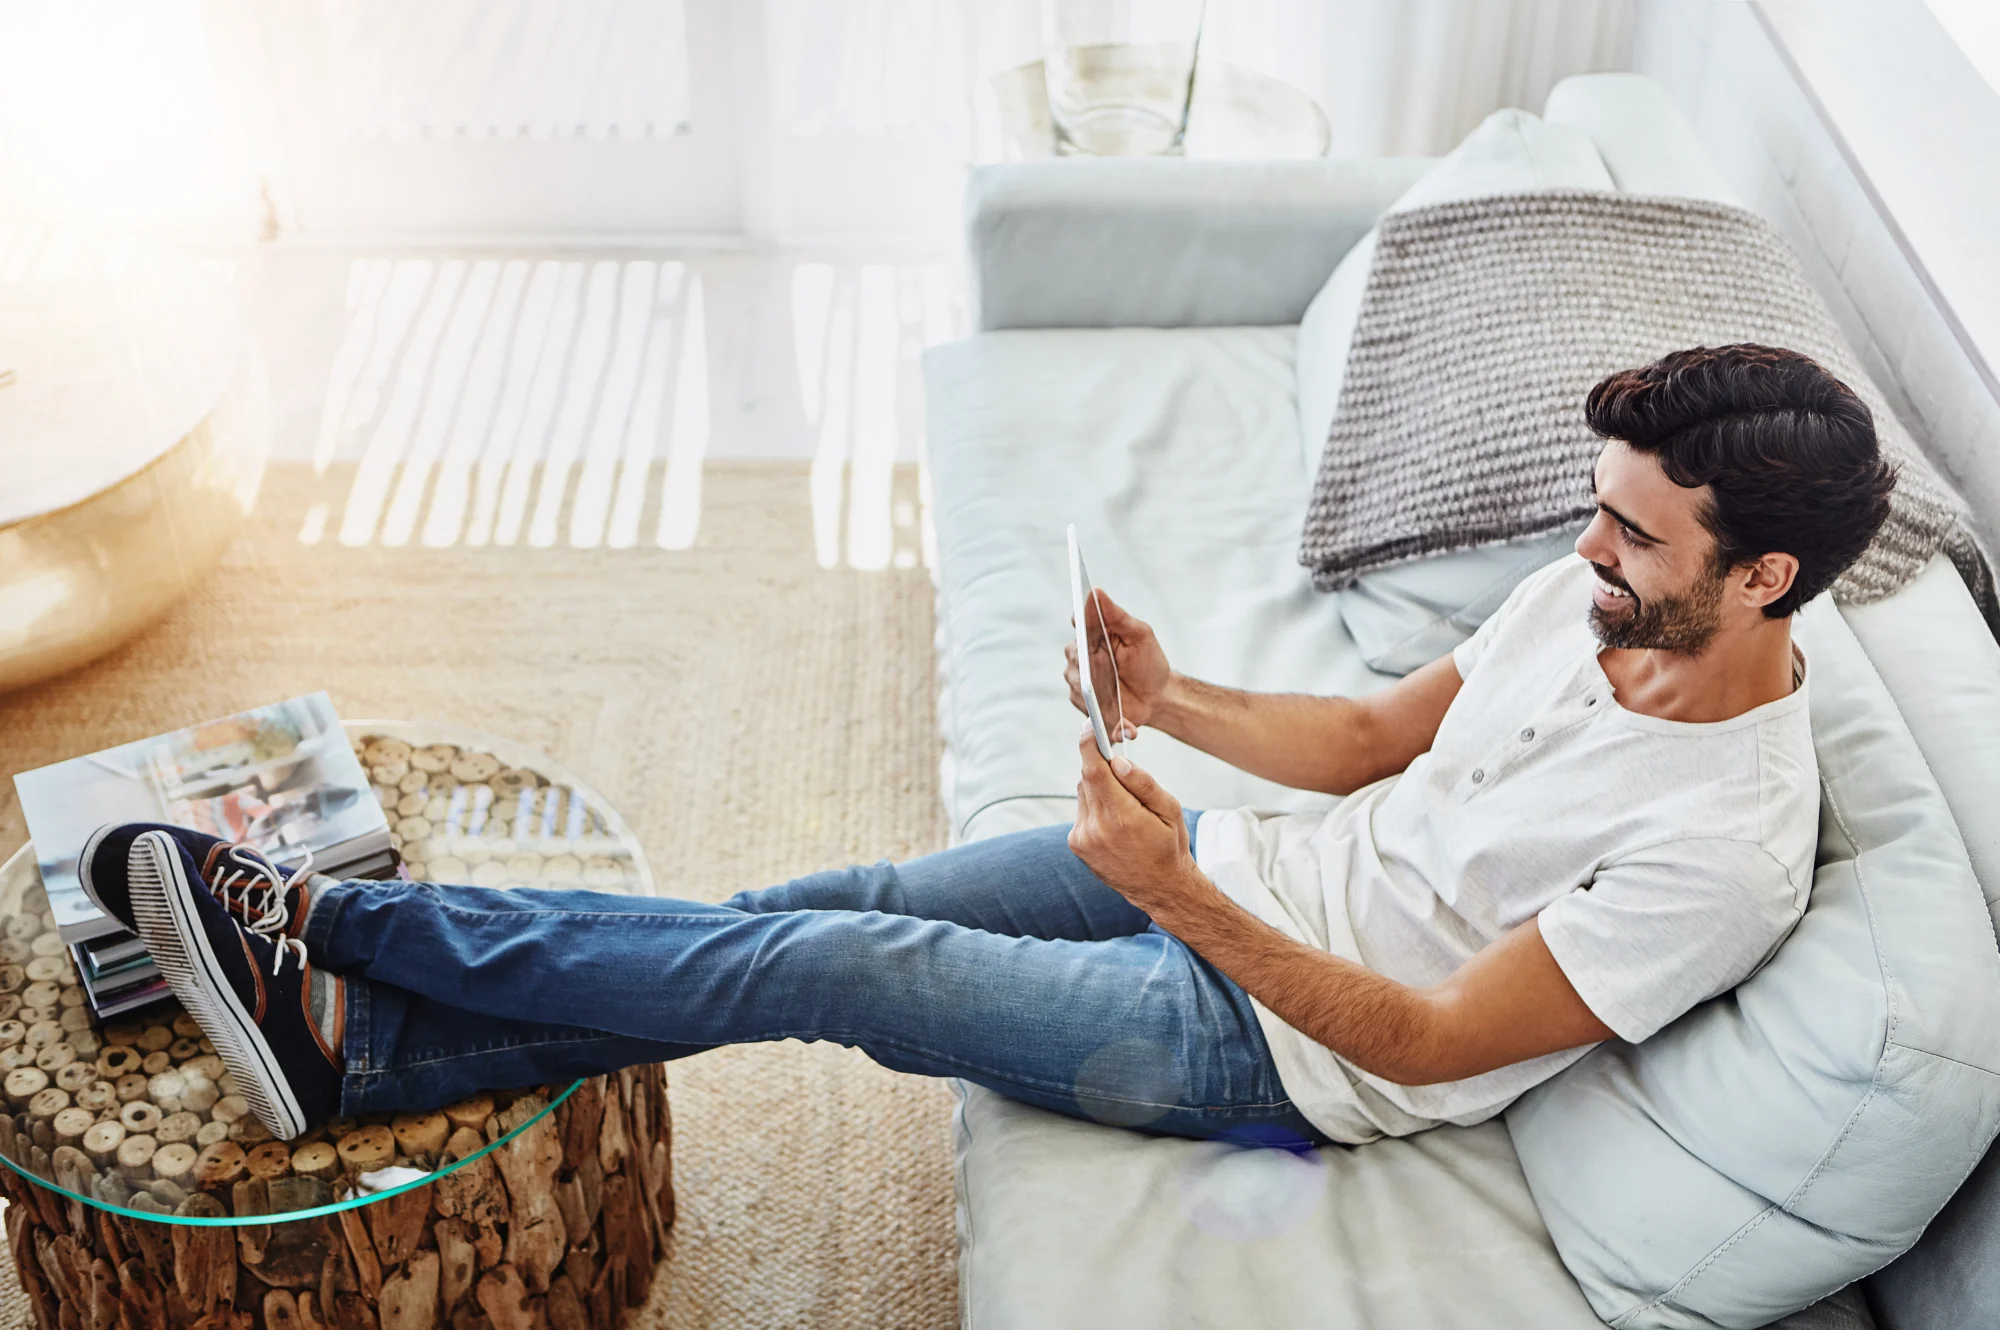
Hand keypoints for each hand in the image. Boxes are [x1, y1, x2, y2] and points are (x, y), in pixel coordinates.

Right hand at [1064, 589, 1171, 734]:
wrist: (1158, 698)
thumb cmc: (1148, 662)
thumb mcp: (1140, 635)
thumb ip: (1118, 616)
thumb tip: (1096, 592)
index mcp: (1092, 636)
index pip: (1079, 623)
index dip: (1079, 621)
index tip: (1083, 621)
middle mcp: (1080, 658)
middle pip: (1074, 656)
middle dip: (1088, 661)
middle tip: (1100, 666)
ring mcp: (1080, 683)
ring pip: (1078, 686)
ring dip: (1097, 694)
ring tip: (1116, 702)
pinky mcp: (1086, 707)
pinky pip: (1090, 712)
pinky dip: (1108, 721)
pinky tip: (1126, 728)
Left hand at [1067, 727, 1214, 922]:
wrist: (1160, 888)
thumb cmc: (1169, 845)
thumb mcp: (1170, 809)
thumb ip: (1143, 783)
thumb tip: (1117, 761)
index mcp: (1122, 818)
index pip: (1094, 771)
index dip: (1089, 744)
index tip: (1089, 726)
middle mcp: (1096, 829)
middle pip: (1087, 778)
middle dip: (1103, 768)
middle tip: (1124, 775)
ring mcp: (1083, 838)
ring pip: (1083, 792)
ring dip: (1099, 789)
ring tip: (1124, 808)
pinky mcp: (1076, 844)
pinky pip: (1081, 810)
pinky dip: (1095, 806)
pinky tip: (1114, 822)